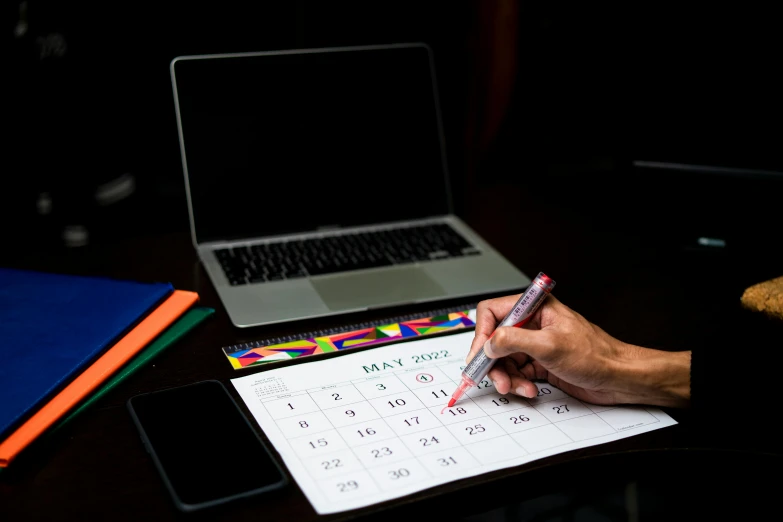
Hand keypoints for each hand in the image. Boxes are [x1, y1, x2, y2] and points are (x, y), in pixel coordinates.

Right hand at [467, 293, 690, 407]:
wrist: (618, 378)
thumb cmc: (596, 355)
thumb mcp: (550, 346)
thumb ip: (514, 341)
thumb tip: (488, 343)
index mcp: (534, 307)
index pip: (492, 312)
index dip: (482, 334)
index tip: (479, 355)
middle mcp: (531, 323)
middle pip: (494, 341)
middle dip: (494, 363)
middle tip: (497, 380)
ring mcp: (534, 344)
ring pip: (503, 360)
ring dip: (507, 377)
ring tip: (519, 388)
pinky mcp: (539, 363)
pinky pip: (516, 373)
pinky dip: (518, 384)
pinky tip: (530, 390)